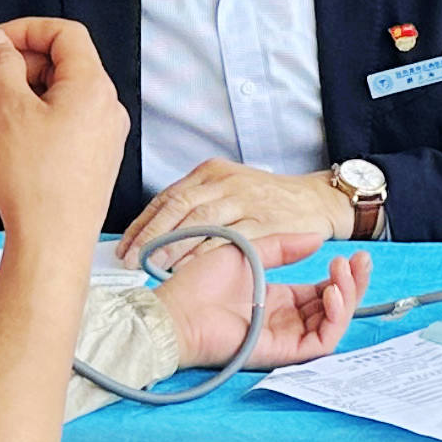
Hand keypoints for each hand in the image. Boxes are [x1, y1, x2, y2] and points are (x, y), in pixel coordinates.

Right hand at [0, 19, 129, 251]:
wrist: (52, 243)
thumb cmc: (36, 183)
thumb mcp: (6, 109)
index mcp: (93, 86)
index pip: (65, 34)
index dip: (24, 30)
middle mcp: (105, 108)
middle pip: (57, 65)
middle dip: (10, 64)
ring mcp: (99, 137)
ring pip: (53, 97)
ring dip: (12, 93)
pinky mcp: (88, 161)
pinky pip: (57, 124)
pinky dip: (25, 119)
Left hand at [121, 159, 352, 261]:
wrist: (316, 199)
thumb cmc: (269, 200)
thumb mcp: (230, 189)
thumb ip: (197, 204)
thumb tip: (156, 230)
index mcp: (212, 172)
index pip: (167, 196)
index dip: (143, 223)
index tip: (124, 246)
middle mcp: (226, 182)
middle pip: (178, 207)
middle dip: (150, 235)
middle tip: (130, 259)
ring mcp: (246, 200)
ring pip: (201, 222)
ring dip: (174, 246)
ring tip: (152, 265)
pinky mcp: (265, 221)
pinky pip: (230, 239)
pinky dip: (207, 254)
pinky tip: (190, 269)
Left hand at [153, 242, 373, 371]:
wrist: (176, 310)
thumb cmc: (199, 284)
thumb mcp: (249, 252)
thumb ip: (283, 247)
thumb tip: (317, 239)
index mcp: (277, 300)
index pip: (322, 292)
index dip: (342, 276)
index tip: (352, 255)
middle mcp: (285, 320)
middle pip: (334, 308)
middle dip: (353, 284)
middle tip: (360, 260)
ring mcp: (285, 337)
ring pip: (333, 325)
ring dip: (347, 297)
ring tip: (342, 273)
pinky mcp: (281, 352)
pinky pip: (321, 342)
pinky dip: (334, 319)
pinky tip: (331, 293)